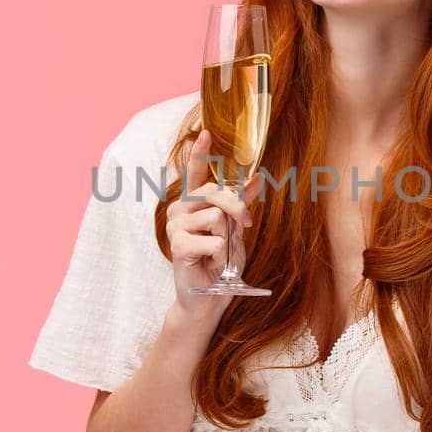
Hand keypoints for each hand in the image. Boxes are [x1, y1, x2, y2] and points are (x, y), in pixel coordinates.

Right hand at [163, 130, 261, 319]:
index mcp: (192, 203)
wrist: (209, 298)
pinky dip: (219, 256)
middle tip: (245, 226)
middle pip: (215, 192)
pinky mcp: (176, 245)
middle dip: (237, 209)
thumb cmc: (220, 264)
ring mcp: (175, 226)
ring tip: (217, 254)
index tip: (206, 133)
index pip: (194, 173)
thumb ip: (241, 205)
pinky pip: (213, 240)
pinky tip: (209, 264)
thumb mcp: (236, 231)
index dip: (199, 153)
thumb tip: (256, 180)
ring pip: (216, 217)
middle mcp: (179, 209)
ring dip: (227, 239)